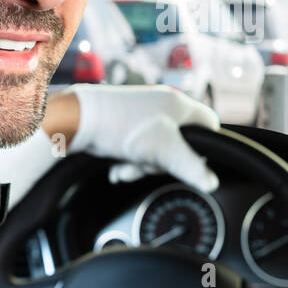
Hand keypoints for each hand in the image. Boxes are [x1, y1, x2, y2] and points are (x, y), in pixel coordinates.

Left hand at [65, 84, 220, 190]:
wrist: (76, 120)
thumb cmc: (122, 126)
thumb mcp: (163, 150)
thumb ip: (190, 167)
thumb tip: (211, 182)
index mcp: (179, 106)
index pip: (209, 125)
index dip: (205, 147)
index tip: (191, 162)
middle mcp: (163, 108)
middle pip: (180, 144)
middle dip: (162, 163)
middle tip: (148, 165)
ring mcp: (143, 116)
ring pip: (156, 150)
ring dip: (142, 165)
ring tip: (126, 168)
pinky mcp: (125, 125)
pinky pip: (137, 149)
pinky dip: (129, 161)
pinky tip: (117, 168)